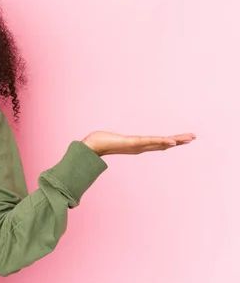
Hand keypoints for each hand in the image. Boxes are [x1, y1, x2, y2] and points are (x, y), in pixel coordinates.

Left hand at [81, 130, 195, 155]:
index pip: (156, 142)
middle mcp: (139, 146)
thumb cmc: (99, 142)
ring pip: (160, 143)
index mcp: (137, 145)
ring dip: (175, 140)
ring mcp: (137, 145)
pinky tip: (172, 141)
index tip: (181, 139)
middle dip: (178, 140)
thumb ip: (114, 138)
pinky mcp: (133, 143)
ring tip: (188, 138)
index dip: (169, 141)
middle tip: (193, 137)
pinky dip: (161, 141)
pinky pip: (150, 142)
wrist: (90, 146)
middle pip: (163, 143)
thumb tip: (111, 136)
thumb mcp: (111, 137)